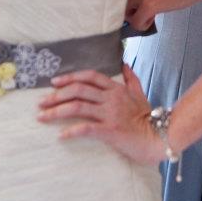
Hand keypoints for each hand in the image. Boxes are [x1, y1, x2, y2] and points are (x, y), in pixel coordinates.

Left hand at [37, 64, 164, 164]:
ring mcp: (110, 114)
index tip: (54, 83)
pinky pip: (87, 128)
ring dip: (57, 111)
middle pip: (78, 90)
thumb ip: (131, 78)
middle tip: (41, 103)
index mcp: (116, 89)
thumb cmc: (148, 118)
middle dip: (56, 95)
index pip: (90, 77)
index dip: (70, 77)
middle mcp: (111, 98)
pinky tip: (61, 135)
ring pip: (78, 107)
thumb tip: (124, 63)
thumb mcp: (140, 94)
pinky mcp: (110, 131)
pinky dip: (72, 131)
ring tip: (42, 117)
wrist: (160, 137)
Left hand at [126, 0, 201, 30]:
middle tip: (142, 11)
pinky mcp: (149, 4)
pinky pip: (136, 24)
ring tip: (149, 13)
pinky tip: (154, 17)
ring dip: (135, 18)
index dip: (121, 3)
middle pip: (116, 4)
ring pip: (124, 15)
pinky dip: (144, 25)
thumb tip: (129, 1)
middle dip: (128, 11)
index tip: (130, 7)